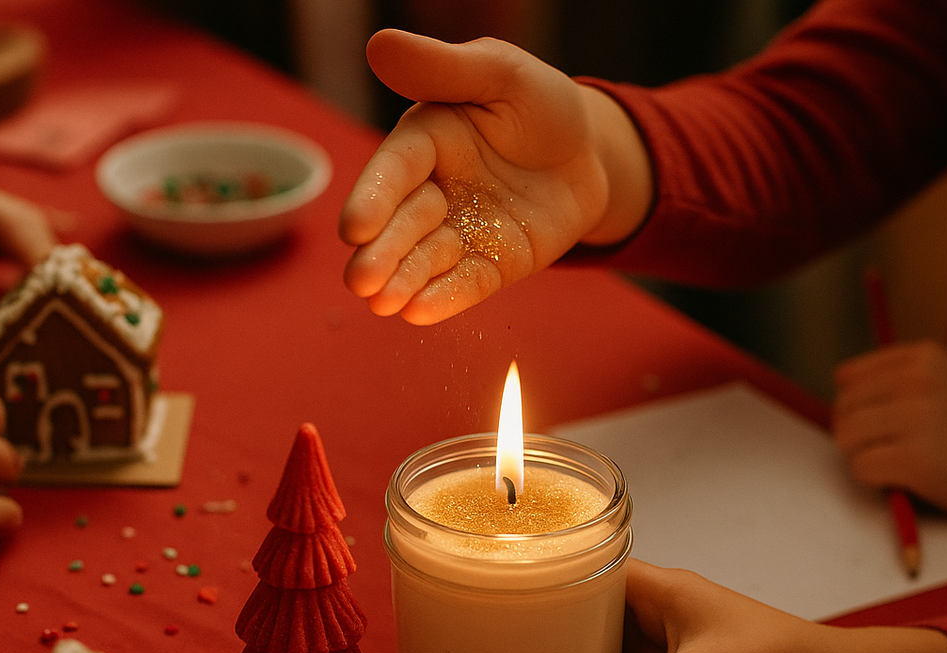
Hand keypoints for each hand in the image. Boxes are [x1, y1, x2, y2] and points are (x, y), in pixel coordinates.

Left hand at [0, 145, 54, 304]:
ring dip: (48, 263)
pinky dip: (36, 253)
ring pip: (27, 234)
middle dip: (54, 264)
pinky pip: (12, 240)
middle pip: (33, 229)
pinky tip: (59, 266)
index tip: (57, 291)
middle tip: (70, 305)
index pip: (16, 225)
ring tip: (68, 298)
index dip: (41, 256)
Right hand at [338, 29, 651, 323]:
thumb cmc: (540, 104)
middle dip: (382, 253)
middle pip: (403, 223)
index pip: (395, 170)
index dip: (374, 198)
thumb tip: (379, 45)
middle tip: (362, 282)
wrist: (591, 155)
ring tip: (384, 305)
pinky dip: (442, 300)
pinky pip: (464, 285)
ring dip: (402, 282)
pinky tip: (418, 313)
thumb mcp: (502, 74)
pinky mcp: (489, 265)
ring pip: (426, 260)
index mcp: (426, 140)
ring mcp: (459, 232)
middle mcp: (433, 190)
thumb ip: (445, 68)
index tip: (355, 228)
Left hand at [831, 341, 946, 537]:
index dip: (856, 407)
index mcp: (922, 356)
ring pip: (846, 439)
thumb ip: (900, 382)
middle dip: (855, 436)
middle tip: (887, 451)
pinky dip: (875, 482)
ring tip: (898, 464)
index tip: (879, 425)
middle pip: (842, 409)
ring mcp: (916, 418)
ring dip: (862, 458)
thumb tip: (841, 393)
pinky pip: (861, 469)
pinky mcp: (915, 459)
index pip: (847, 377)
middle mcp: (916, 379)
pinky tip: (907, 481)